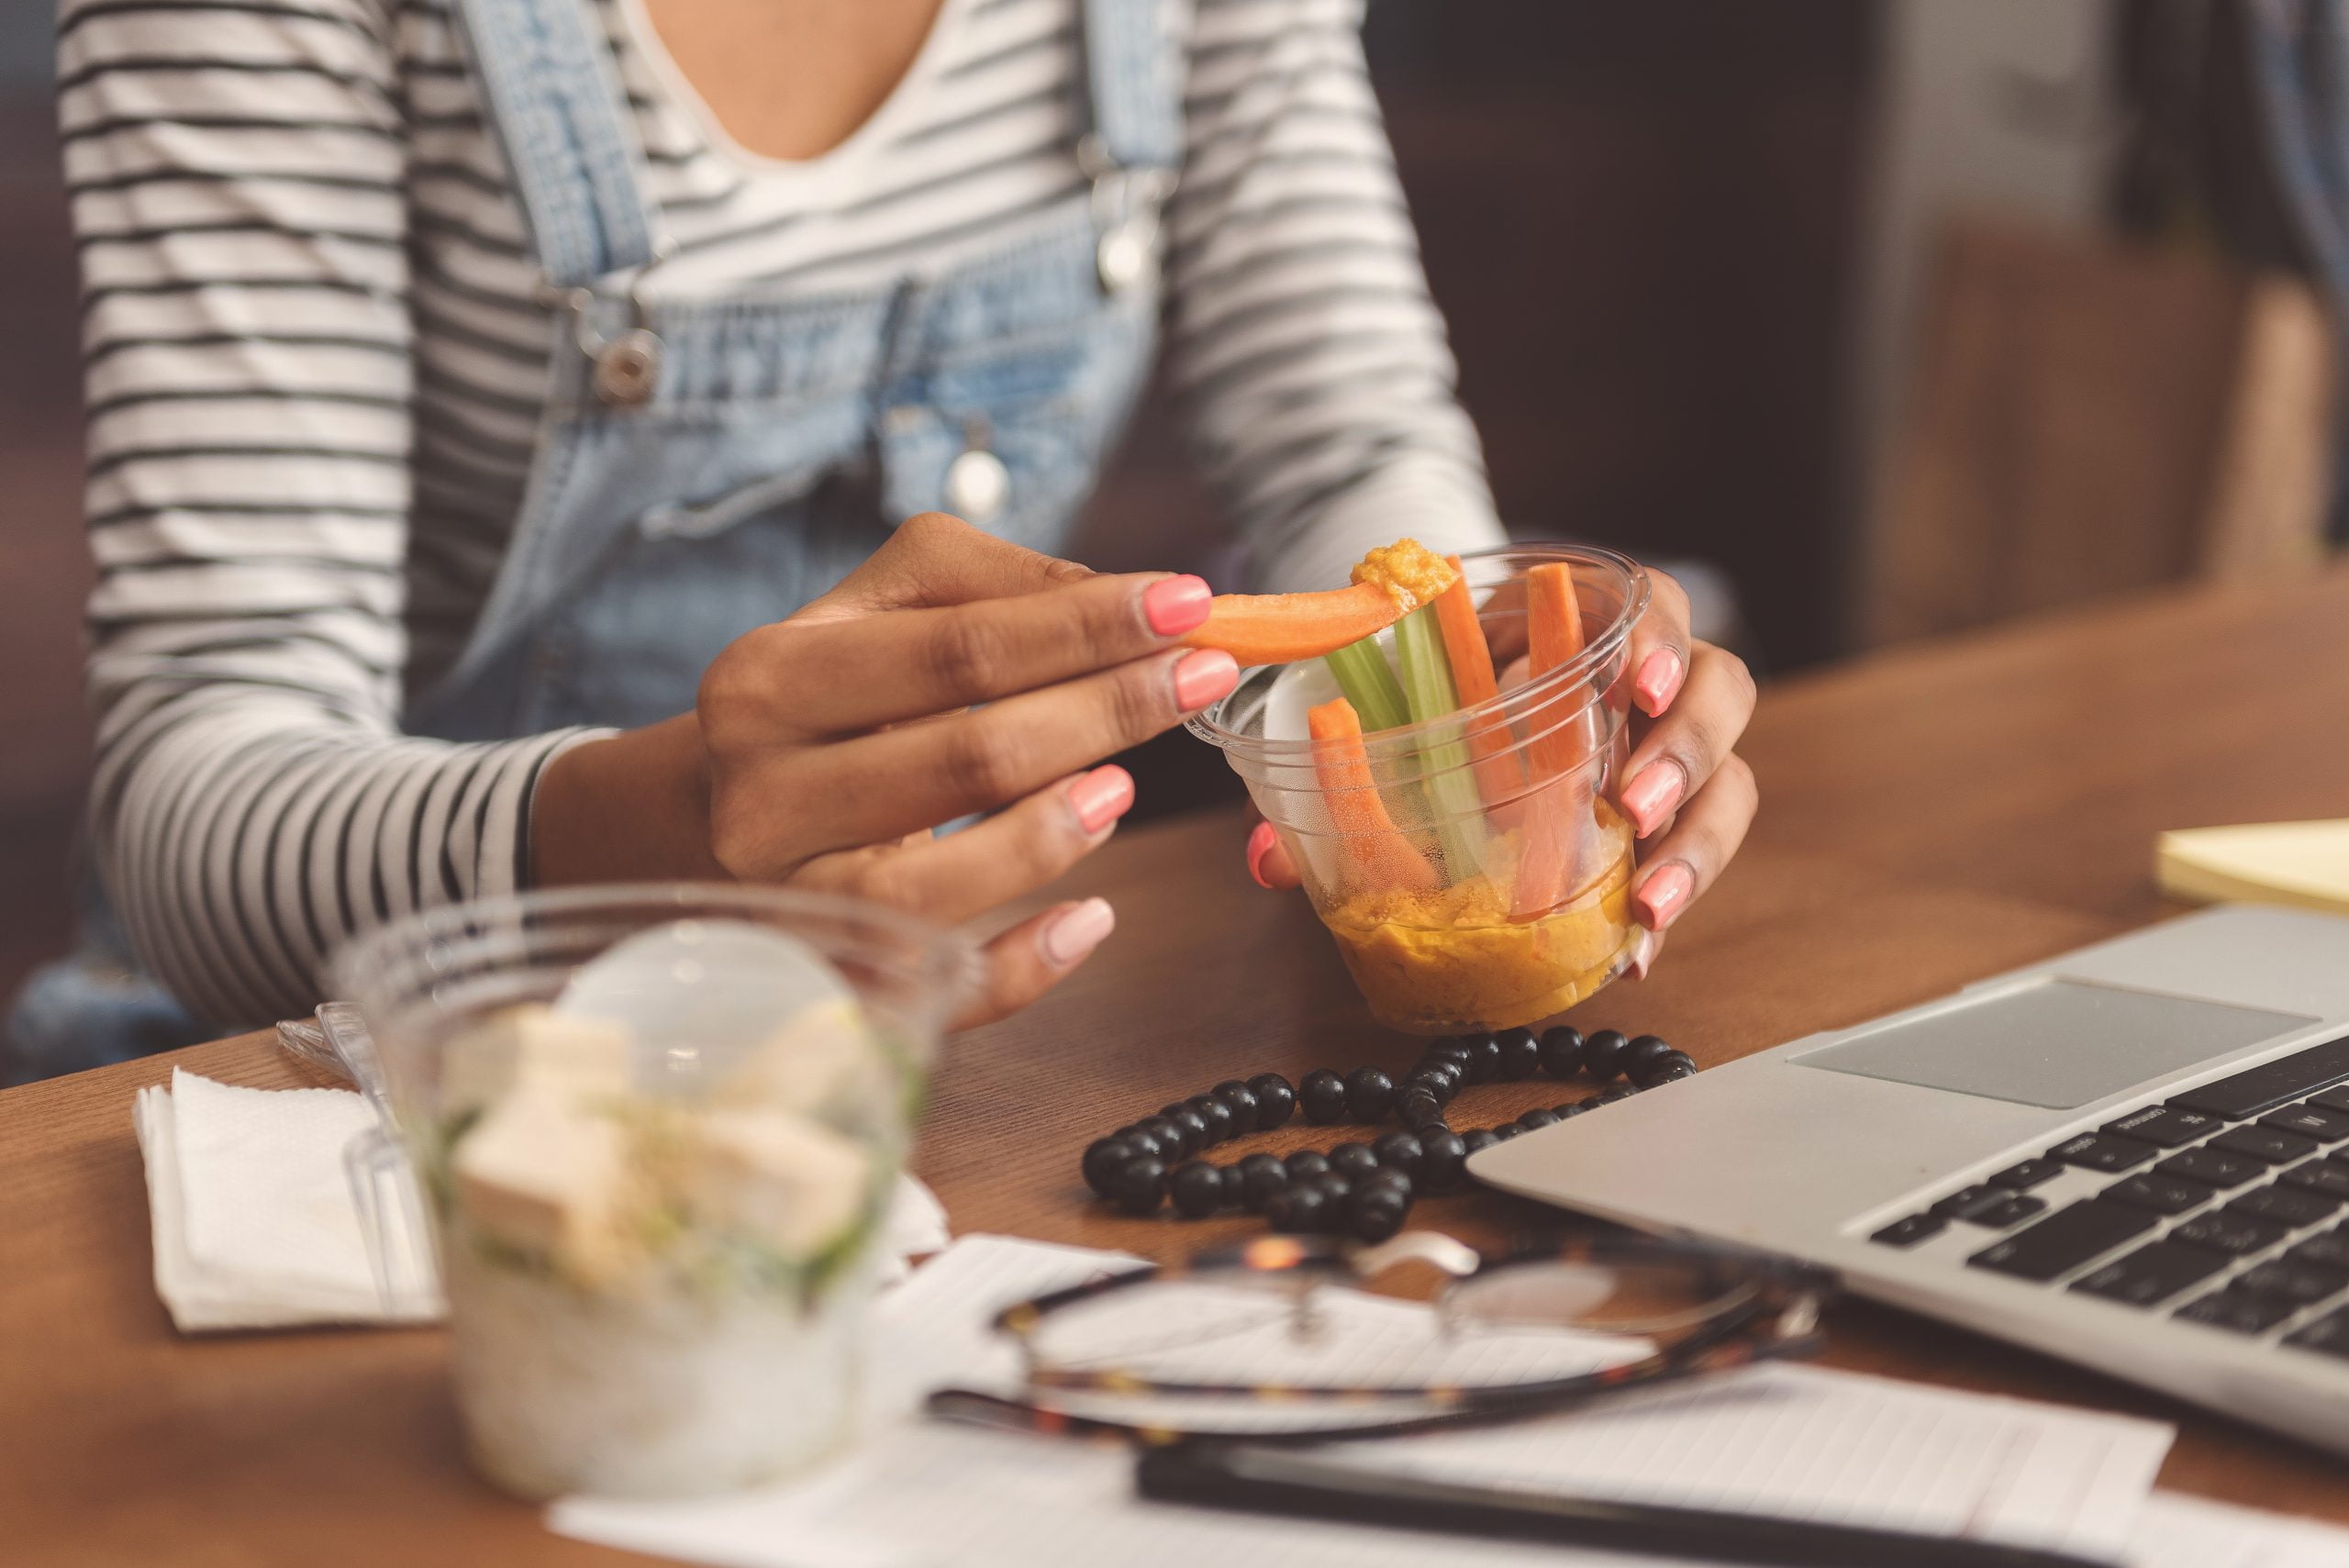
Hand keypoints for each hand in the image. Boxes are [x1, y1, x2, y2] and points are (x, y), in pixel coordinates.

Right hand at [535, 513, 1240, 1026]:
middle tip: (1201, 680)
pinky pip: (932, 995)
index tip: (1188, 603)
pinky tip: (1091, 921)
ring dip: (1048, 839)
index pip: (954, 649)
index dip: (1083, 627)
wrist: (694, 827)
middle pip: (959, 758)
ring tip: (1126, 791)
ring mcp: (785, 907)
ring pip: (928, 892)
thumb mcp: (875, 613)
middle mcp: (760, 798)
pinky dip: (1021, 967)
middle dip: (1102, 712)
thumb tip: (1118, 598)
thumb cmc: (820, 705)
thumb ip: (987, 584)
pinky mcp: (824, 988)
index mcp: (768, 680)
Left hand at [1244, 564, 1757, 976]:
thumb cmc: (1441, 690)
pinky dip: (1673, 901)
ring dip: (1696, 840)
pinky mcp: (1670, 817)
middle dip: (1687, 751)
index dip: (1661, 640)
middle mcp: (1649, 682)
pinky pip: (1697, 853)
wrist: (1459, 708)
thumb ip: (1339, 768)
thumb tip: (1267, 860)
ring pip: (1730, 779)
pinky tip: (1637, 952)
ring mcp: (1667, 751)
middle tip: (1633, 805)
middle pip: (1723, 691)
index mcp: (1590, 620)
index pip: (1657, 606)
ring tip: (1650, 901)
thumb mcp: (1400, 704)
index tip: (1635, 685)